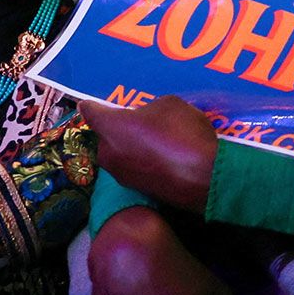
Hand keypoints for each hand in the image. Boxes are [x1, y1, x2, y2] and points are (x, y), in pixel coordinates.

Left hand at [84, 96, 218, 213]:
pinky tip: (169, 158)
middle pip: (109, 134)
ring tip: (162, 142)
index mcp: (110, 127)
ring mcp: (120, 175)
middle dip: (123, 128)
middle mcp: (107, 152)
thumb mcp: (169, 104)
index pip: (90, 111)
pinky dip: (147, 163)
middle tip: (146, 122)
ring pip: (122, 153)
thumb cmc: (182, 133)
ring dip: (135, 146)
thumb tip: (146, 118)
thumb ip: (149, 108)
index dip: (93, 106)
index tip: (91, 104)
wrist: (203, 177)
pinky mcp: (136, 190)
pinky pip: (137, 168)